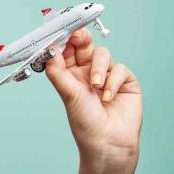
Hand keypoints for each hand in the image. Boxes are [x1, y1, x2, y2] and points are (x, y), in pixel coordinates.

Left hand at [44, 27, 142, 173]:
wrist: (108, 143)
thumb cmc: (85, 122)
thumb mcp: (67, 94)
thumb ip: (58, 71)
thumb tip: (49, 50)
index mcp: (71, 73)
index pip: (67, 49)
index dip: (64, 39)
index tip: (60, 30)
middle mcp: (88, 71)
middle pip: (85, 45)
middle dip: (82, 38)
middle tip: (78, 36)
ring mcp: (107, 75)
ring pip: (102, 54)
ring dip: (98, 68)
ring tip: (96, 85)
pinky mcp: (125, 81)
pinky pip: (119, 68)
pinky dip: (113, 81)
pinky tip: (108, 96)